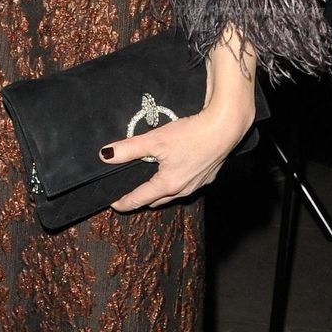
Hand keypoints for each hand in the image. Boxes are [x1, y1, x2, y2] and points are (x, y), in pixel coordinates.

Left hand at [102, 28, 256, 211]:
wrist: (225, 127)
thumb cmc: (191, 133)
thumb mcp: (155, 140)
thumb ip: (128, 149)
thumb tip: (105, 155)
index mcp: (168, 184)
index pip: (139, 199)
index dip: (124, 202)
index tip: (113, 204)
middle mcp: (183, 190)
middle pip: (156, 200)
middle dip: (141, 199)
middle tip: (128, 194)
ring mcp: (198, 185)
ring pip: (172, 194)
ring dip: (159, 192)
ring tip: (148, 184)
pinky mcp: (208, 176)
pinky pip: (187, 185)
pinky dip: (176, 183)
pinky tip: (174, 171)